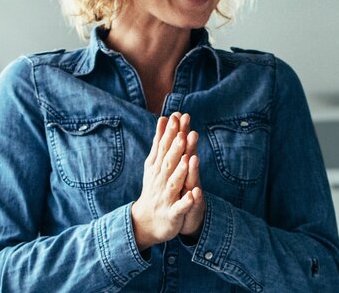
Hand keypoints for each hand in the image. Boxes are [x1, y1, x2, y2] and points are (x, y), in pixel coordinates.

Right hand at [131, 113, 201, 249]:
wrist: (146, 222)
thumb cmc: (155, 188)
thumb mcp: (155, 163)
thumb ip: (161, 141)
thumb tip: (164, 117)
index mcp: (158, 168)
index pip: (164, 147)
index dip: (170, 133)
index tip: (175, 117)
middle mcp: (160, 180)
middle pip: (169, 163)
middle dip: (176, 148)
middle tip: (182, 133)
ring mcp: (166, 197)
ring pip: (174, 183)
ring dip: (180, 172)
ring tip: (188, 159)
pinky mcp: (172, 214)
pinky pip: (179, 208)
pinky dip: (185, 202)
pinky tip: (192, 195)